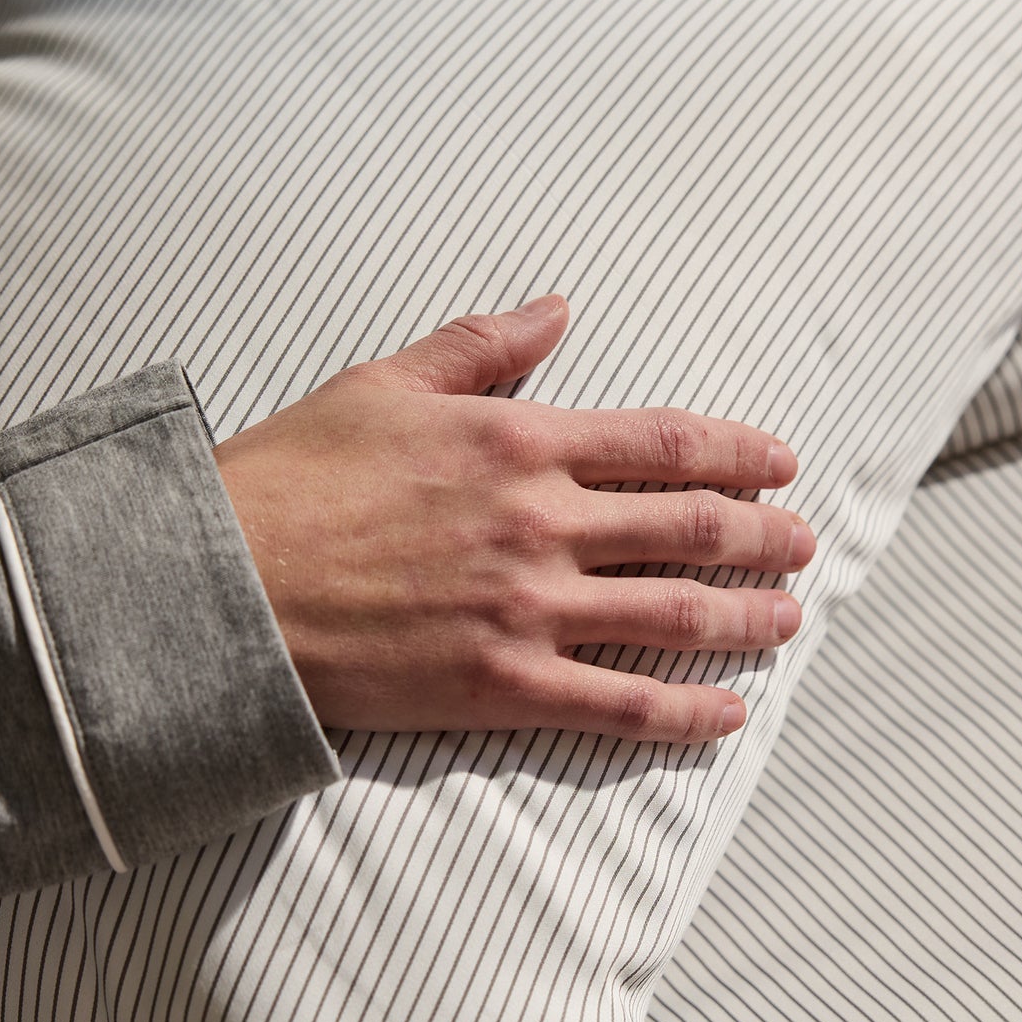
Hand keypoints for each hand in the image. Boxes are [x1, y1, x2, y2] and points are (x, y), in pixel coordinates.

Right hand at [213, 296, 814, 741]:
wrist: (219, 585)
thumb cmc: (291, 480)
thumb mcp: (383, 383)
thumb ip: (482, 346)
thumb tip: (559, 307)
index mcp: (519, 440)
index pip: (665, 442)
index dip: (738, 452)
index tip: (780, 463)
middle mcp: (542, 523)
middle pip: (691, 529)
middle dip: (762, 537)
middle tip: (802, 546)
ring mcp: (528, 609)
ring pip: (672, 616)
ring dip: (745, 619)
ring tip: (788, 619)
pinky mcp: (502, 685)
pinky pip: (618, 706)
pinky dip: (683, 713)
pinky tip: (730, 714)